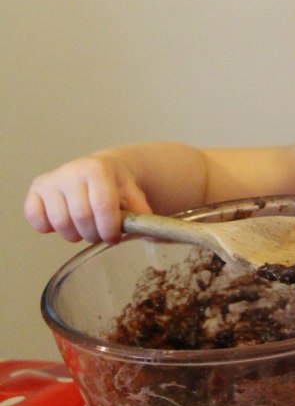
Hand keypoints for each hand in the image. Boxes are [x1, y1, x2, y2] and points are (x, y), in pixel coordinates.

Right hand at [24, 154, 150, 243]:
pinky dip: (48, 228)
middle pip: (81, 218)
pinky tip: (64, 223)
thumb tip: (149, 232)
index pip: (102, 206)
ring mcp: (53, 179)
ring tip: (85, 228)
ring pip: (60, 223)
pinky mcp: (37, 188)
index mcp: (98, 169)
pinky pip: (35, 217)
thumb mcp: (133, 193)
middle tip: (101, 234)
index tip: (114, 237)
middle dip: (94, 234)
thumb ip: (140, 212)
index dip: (109, 228)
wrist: (99, 168)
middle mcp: (72, 170)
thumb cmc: (117, 185)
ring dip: (74, 235)